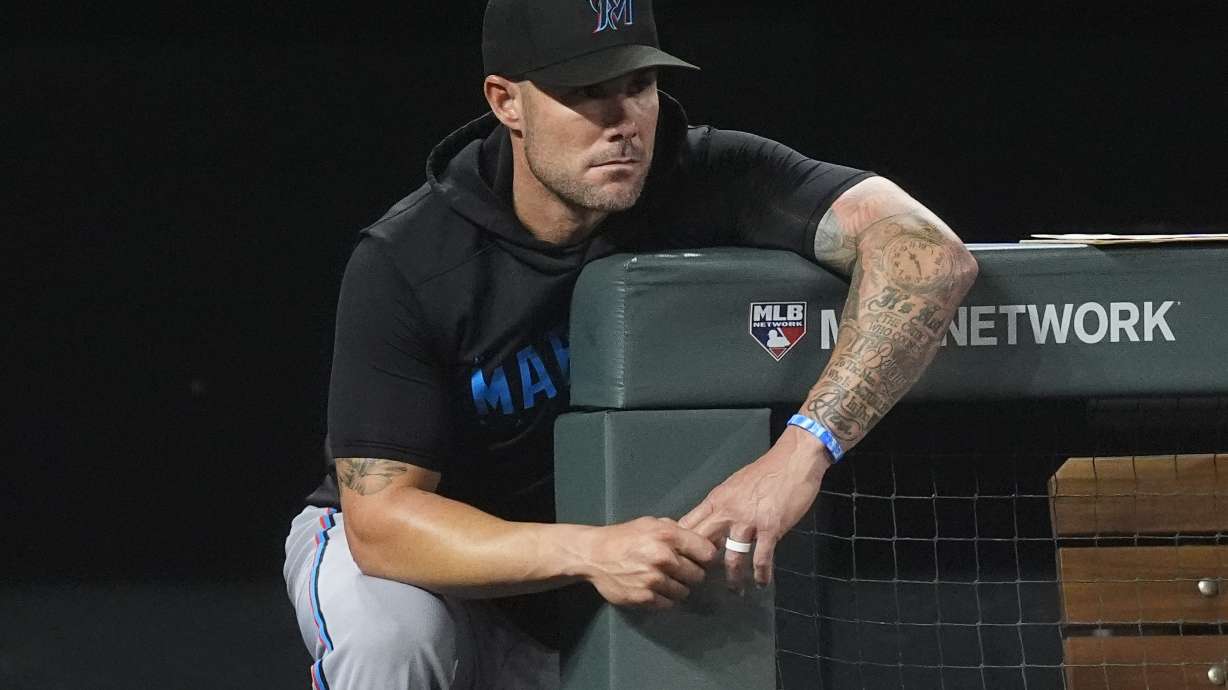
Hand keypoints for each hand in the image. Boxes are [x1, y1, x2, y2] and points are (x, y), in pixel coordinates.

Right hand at [576, 516, 717, 608]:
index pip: (708, 553)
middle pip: (698, 575)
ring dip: (677, 587)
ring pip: (684, 592)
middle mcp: (663, 558)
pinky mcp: (644, 598)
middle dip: (691, 573)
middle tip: (679, 570)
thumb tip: (703, 541)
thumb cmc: (624, 537)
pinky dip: (664, 598)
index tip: (700, 559)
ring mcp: (654, 580)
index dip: (706, 557)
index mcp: (668, 536)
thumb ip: (677, 531)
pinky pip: (668, 604)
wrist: (594, 555)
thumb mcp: (652, 523)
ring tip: (664, 579)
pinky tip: (654, 588)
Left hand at [679, 426, 830, 591]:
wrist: (794, 460)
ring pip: (732, 557)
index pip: (688, 524)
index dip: (680, 544)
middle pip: (702, 543)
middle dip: (699, 565)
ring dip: (733, 578)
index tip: (679, 560)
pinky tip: (761, 583)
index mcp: (716, 500)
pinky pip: (762, 558)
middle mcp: (727, 511)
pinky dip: (761, 574)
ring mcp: (748, 521)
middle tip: (702, 581)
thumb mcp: (735, 485)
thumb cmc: (767, 471)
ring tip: (735, 590)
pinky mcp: (770, 528)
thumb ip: (723, 504)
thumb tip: (713, 522)